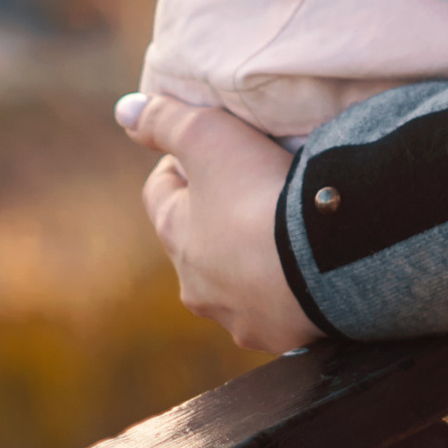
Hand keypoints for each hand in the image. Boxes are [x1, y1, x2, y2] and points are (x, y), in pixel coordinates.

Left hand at [116, 90, 320, 353]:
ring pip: (238, 284)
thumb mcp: (207, 135)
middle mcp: (198, 287)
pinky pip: (281, 309)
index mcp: (177, 237)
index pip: (161, 193)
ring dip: (252, 261)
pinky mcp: (284, 337)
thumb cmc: (259, 194)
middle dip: (218, 217)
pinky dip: (289, 290)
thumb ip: (164, 119)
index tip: (206, 146)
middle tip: (253, 187)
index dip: (180, 163)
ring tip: (288, 233)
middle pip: (199, 244)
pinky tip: (311, 272)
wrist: (323, 261)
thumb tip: (123, 110)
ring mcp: (240, 317)